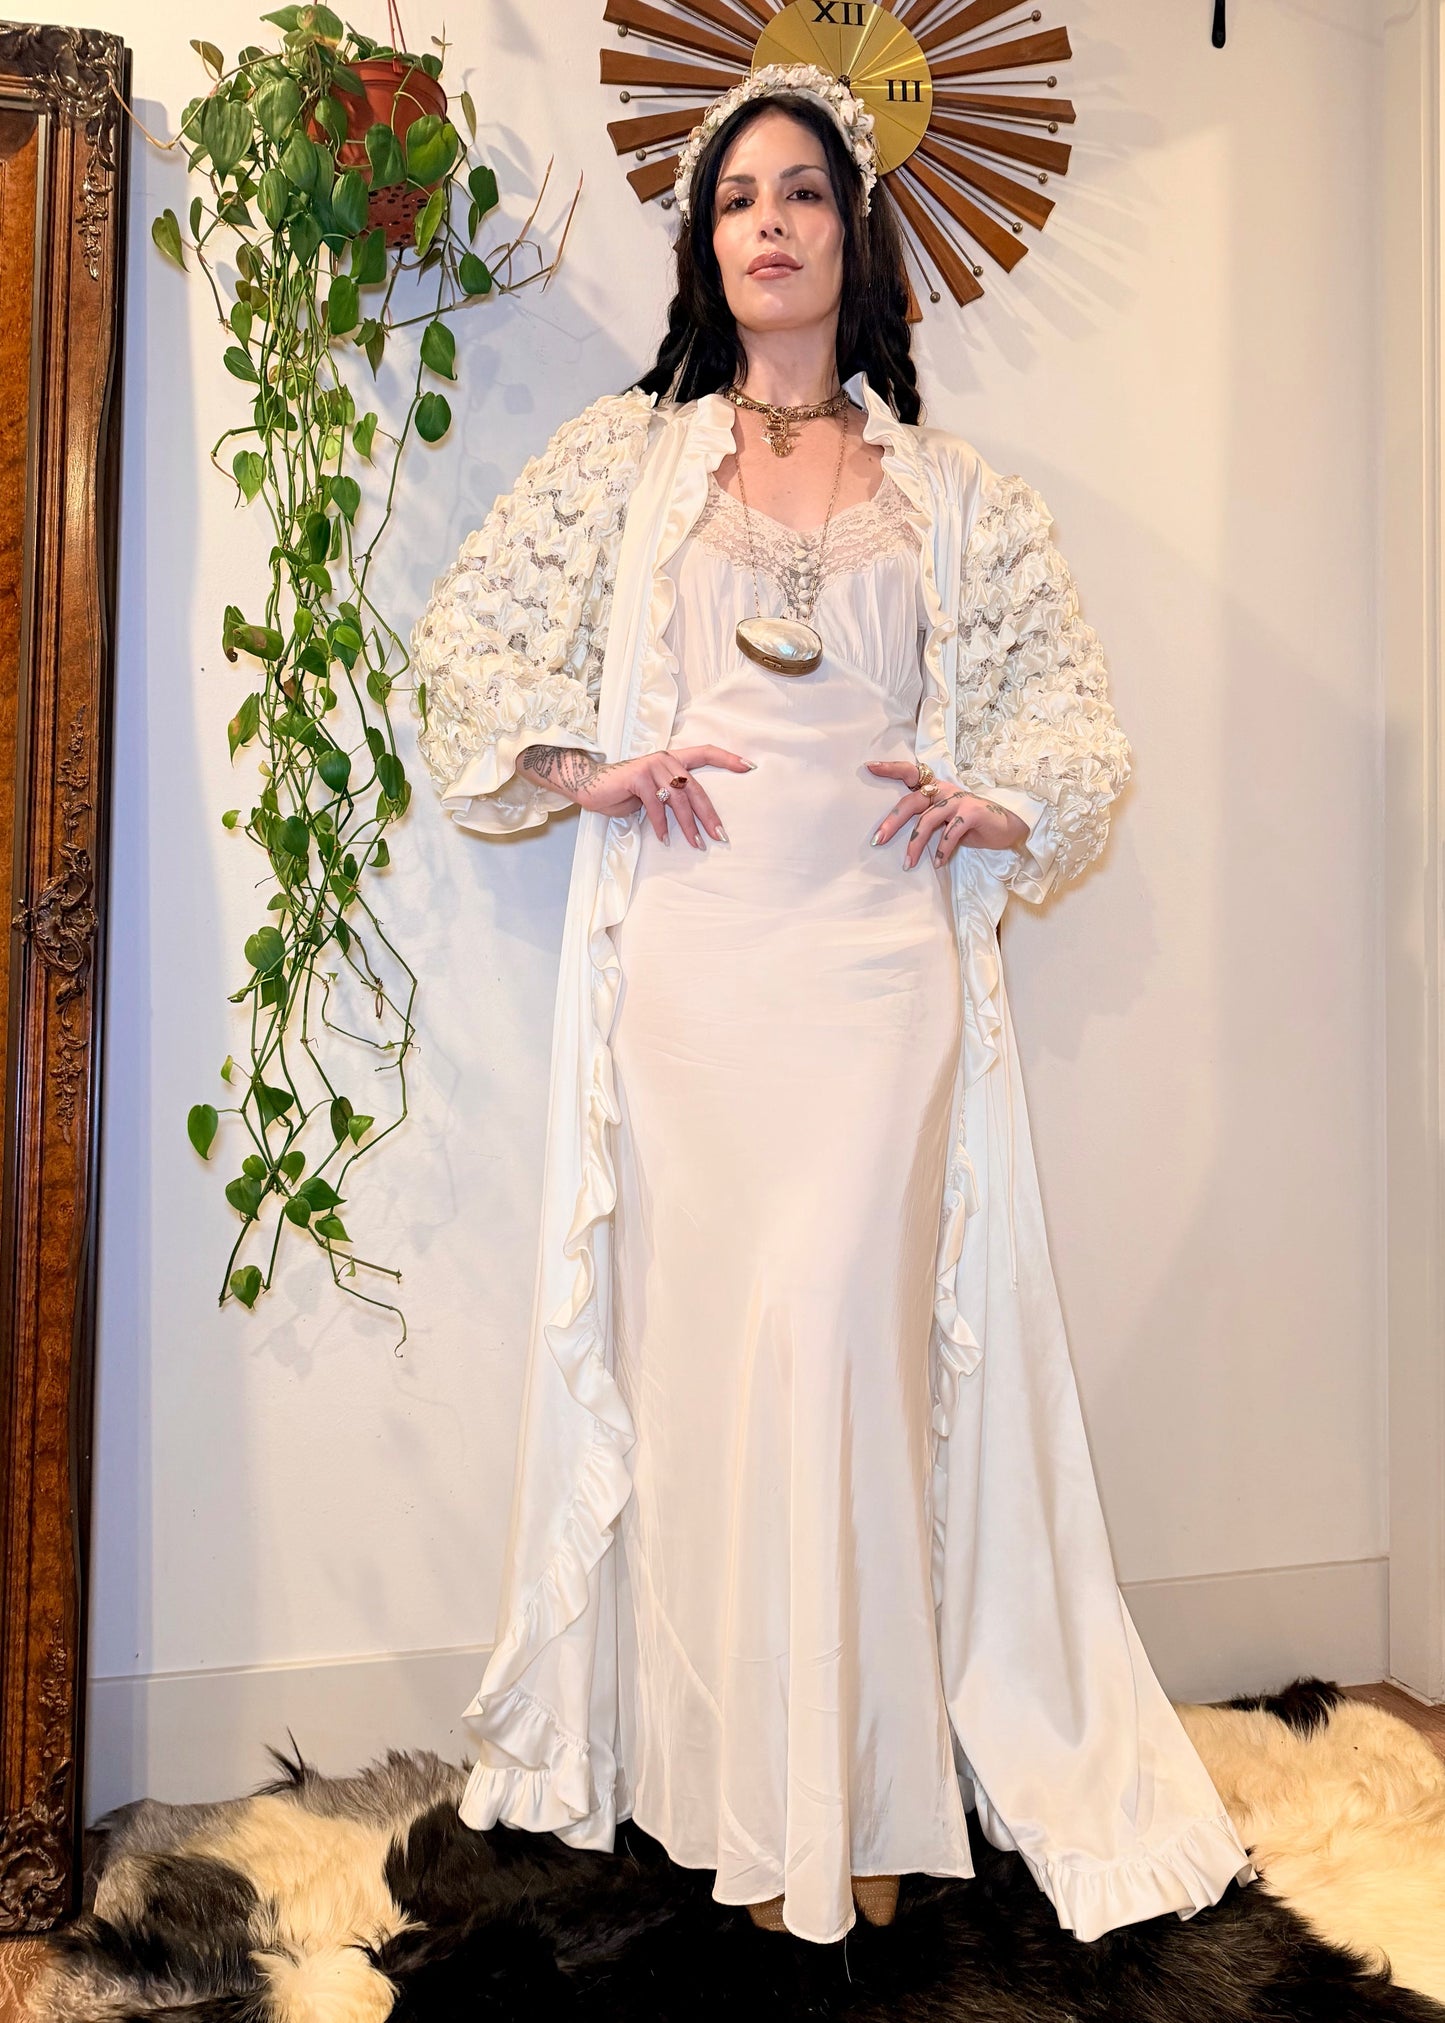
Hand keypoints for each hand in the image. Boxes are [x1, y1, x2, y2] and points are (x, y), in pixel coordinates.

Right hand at [517, 742, 753, 846]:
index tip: (749, 768)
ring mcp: (652, 766)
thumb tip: (697, 817)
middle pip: (696, 788)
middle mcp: (665, 759)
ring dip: (689, 826)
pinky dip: (661, 826)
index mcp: (672, 760)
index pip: (706, 752)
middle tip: (720, 835)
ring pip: (679, 799)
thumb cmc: (623, 792)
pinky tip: (664, 839)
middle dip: (710, 814)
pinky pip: (657, 806)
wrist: (590, 786)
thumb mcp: (653, 793)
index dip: (728, 759)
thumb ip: (673, 796)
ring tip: (696, 844)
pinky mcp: (638, 777)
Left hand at [866, 759, 1029, 868]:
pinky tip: (938, 863)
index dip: (890, 769)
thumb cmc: (971, 826)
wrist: (1007, 828)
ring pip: (928, 821)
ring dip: (915, 845)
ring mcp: (958, 800)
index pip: (910, 773)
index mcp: (936, 788)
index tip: (869, 766)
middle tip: (877, 840)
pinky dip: (942, 850)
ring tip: (907, 863)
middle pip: (911, 802)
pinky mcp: (971, 813)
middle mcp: (945, 790)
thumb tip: (899, 836)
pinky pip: (950, 833)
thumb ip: (926, 820)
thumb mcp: (945, 821)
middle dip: (892, 821)